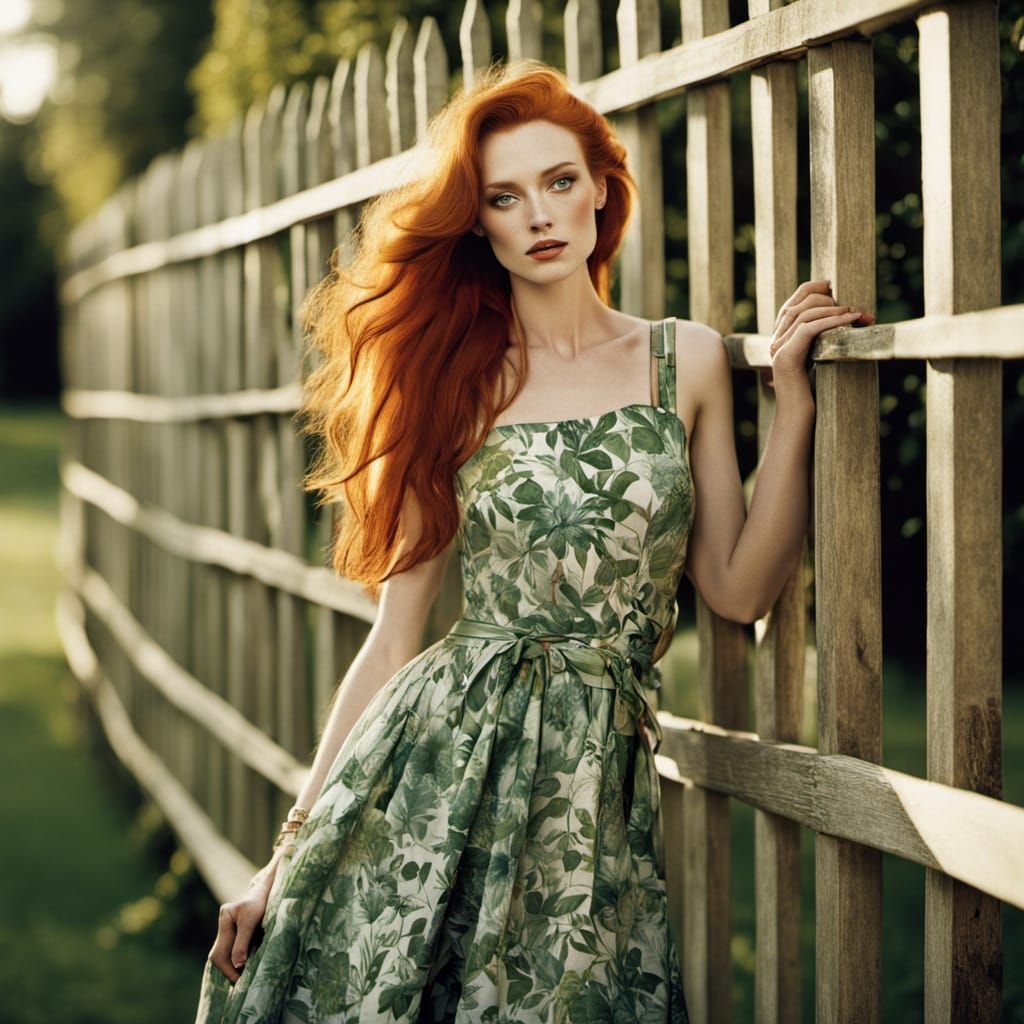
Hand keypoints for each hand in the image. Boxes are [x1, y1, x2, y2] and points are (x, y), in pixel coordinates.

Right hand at [207, 863, 277, 982]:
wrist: (271, 889)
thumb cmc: (264, 902)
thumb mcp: (253, 921)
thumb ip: (242, 942)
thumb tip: (237, 965)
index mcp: (226, 915)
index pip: (220, 952)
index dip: (228, 968)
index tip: (240, 979)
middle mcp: (224, 920)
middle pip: (218, 955)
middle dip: (229, 970)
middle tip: (241, 982)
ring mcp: (228, 924)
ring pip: (223, 954)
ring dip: (231, 966)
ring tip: (242, 977)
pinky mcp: (235, 928)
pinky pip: (230, 949)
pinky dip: (234, 960)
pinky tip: (242, 968)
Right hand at [762, 280, 874, 390]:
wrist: (798, 417)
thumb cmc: (812, 392)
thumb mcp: (818, 358)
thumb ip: (822, 339)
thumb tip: (848, 316)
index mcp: (781, 337)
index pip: (793, 301)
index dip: (812, 288)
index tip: (833, 286)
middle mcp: (776, 339)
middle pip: (798, 303)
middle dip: (829, 299)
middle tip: (855, 308)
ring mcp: (778, 348)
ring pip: (804, 314)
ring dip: (834, 309)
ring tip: (856, 313)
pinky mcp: (787, 357)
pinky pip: (809, 329)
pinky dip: (831, 321)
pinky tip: (850, 320)